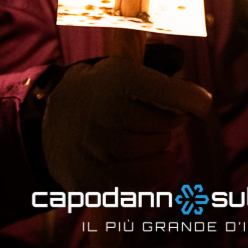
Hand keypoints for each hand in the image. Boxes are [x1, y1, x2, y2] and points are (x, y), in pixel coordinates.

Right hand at [41, 54, 212, 192]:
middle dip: (166, 118)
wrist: (46, 128)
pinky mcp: (99, 181)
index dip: (192, 99)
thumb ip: (154, 66)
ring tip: (135, 133)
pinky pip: (150, 176)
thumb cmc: (95, 94)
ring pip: (159, 148)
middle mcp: (107, 114)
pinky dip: (159, 167)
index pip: (169, 92)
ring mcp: (102, 150)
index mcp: (116, 79)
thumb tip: (188, 77)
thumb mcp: (115, 68)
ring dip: (157, 142)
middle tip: (143, 113)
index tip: (201, 104)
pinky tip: (148, 157)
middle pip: (168, 122)